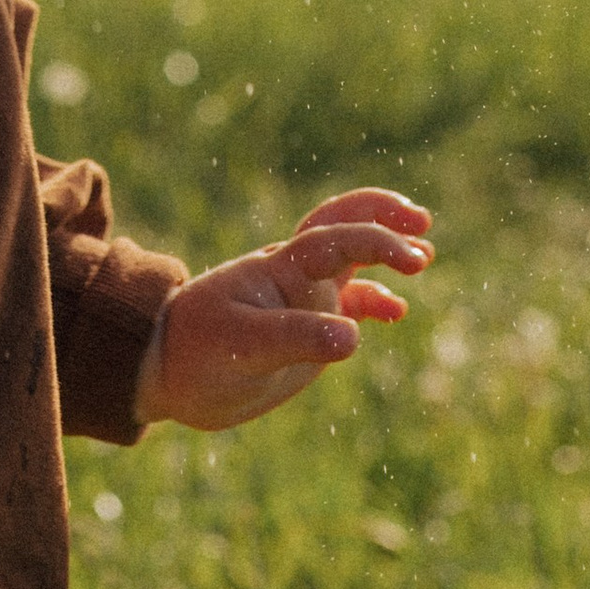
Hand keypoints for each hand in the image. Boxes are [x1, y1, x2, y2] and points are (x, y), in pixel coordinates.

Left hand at [130, 191, 433, 432]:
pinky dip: (374, 301)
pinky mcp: (303, 327)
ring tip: (424, 256)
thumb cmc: (197, 353)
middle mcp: (294, 275)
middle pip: (342, 225)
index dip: (376, 240)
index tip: (411, 257)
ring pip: (348, 259)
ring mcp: (300, 299)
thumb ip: (294, 338)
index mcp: (280, 268)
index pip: (335, 239)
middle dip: (382, 216)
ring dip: (382, 251)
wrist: (166, 372)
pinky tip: (396, 312)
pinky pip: (346, 303)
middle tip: (421, 223)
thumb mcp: (241, 346)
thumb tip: (352, 337)